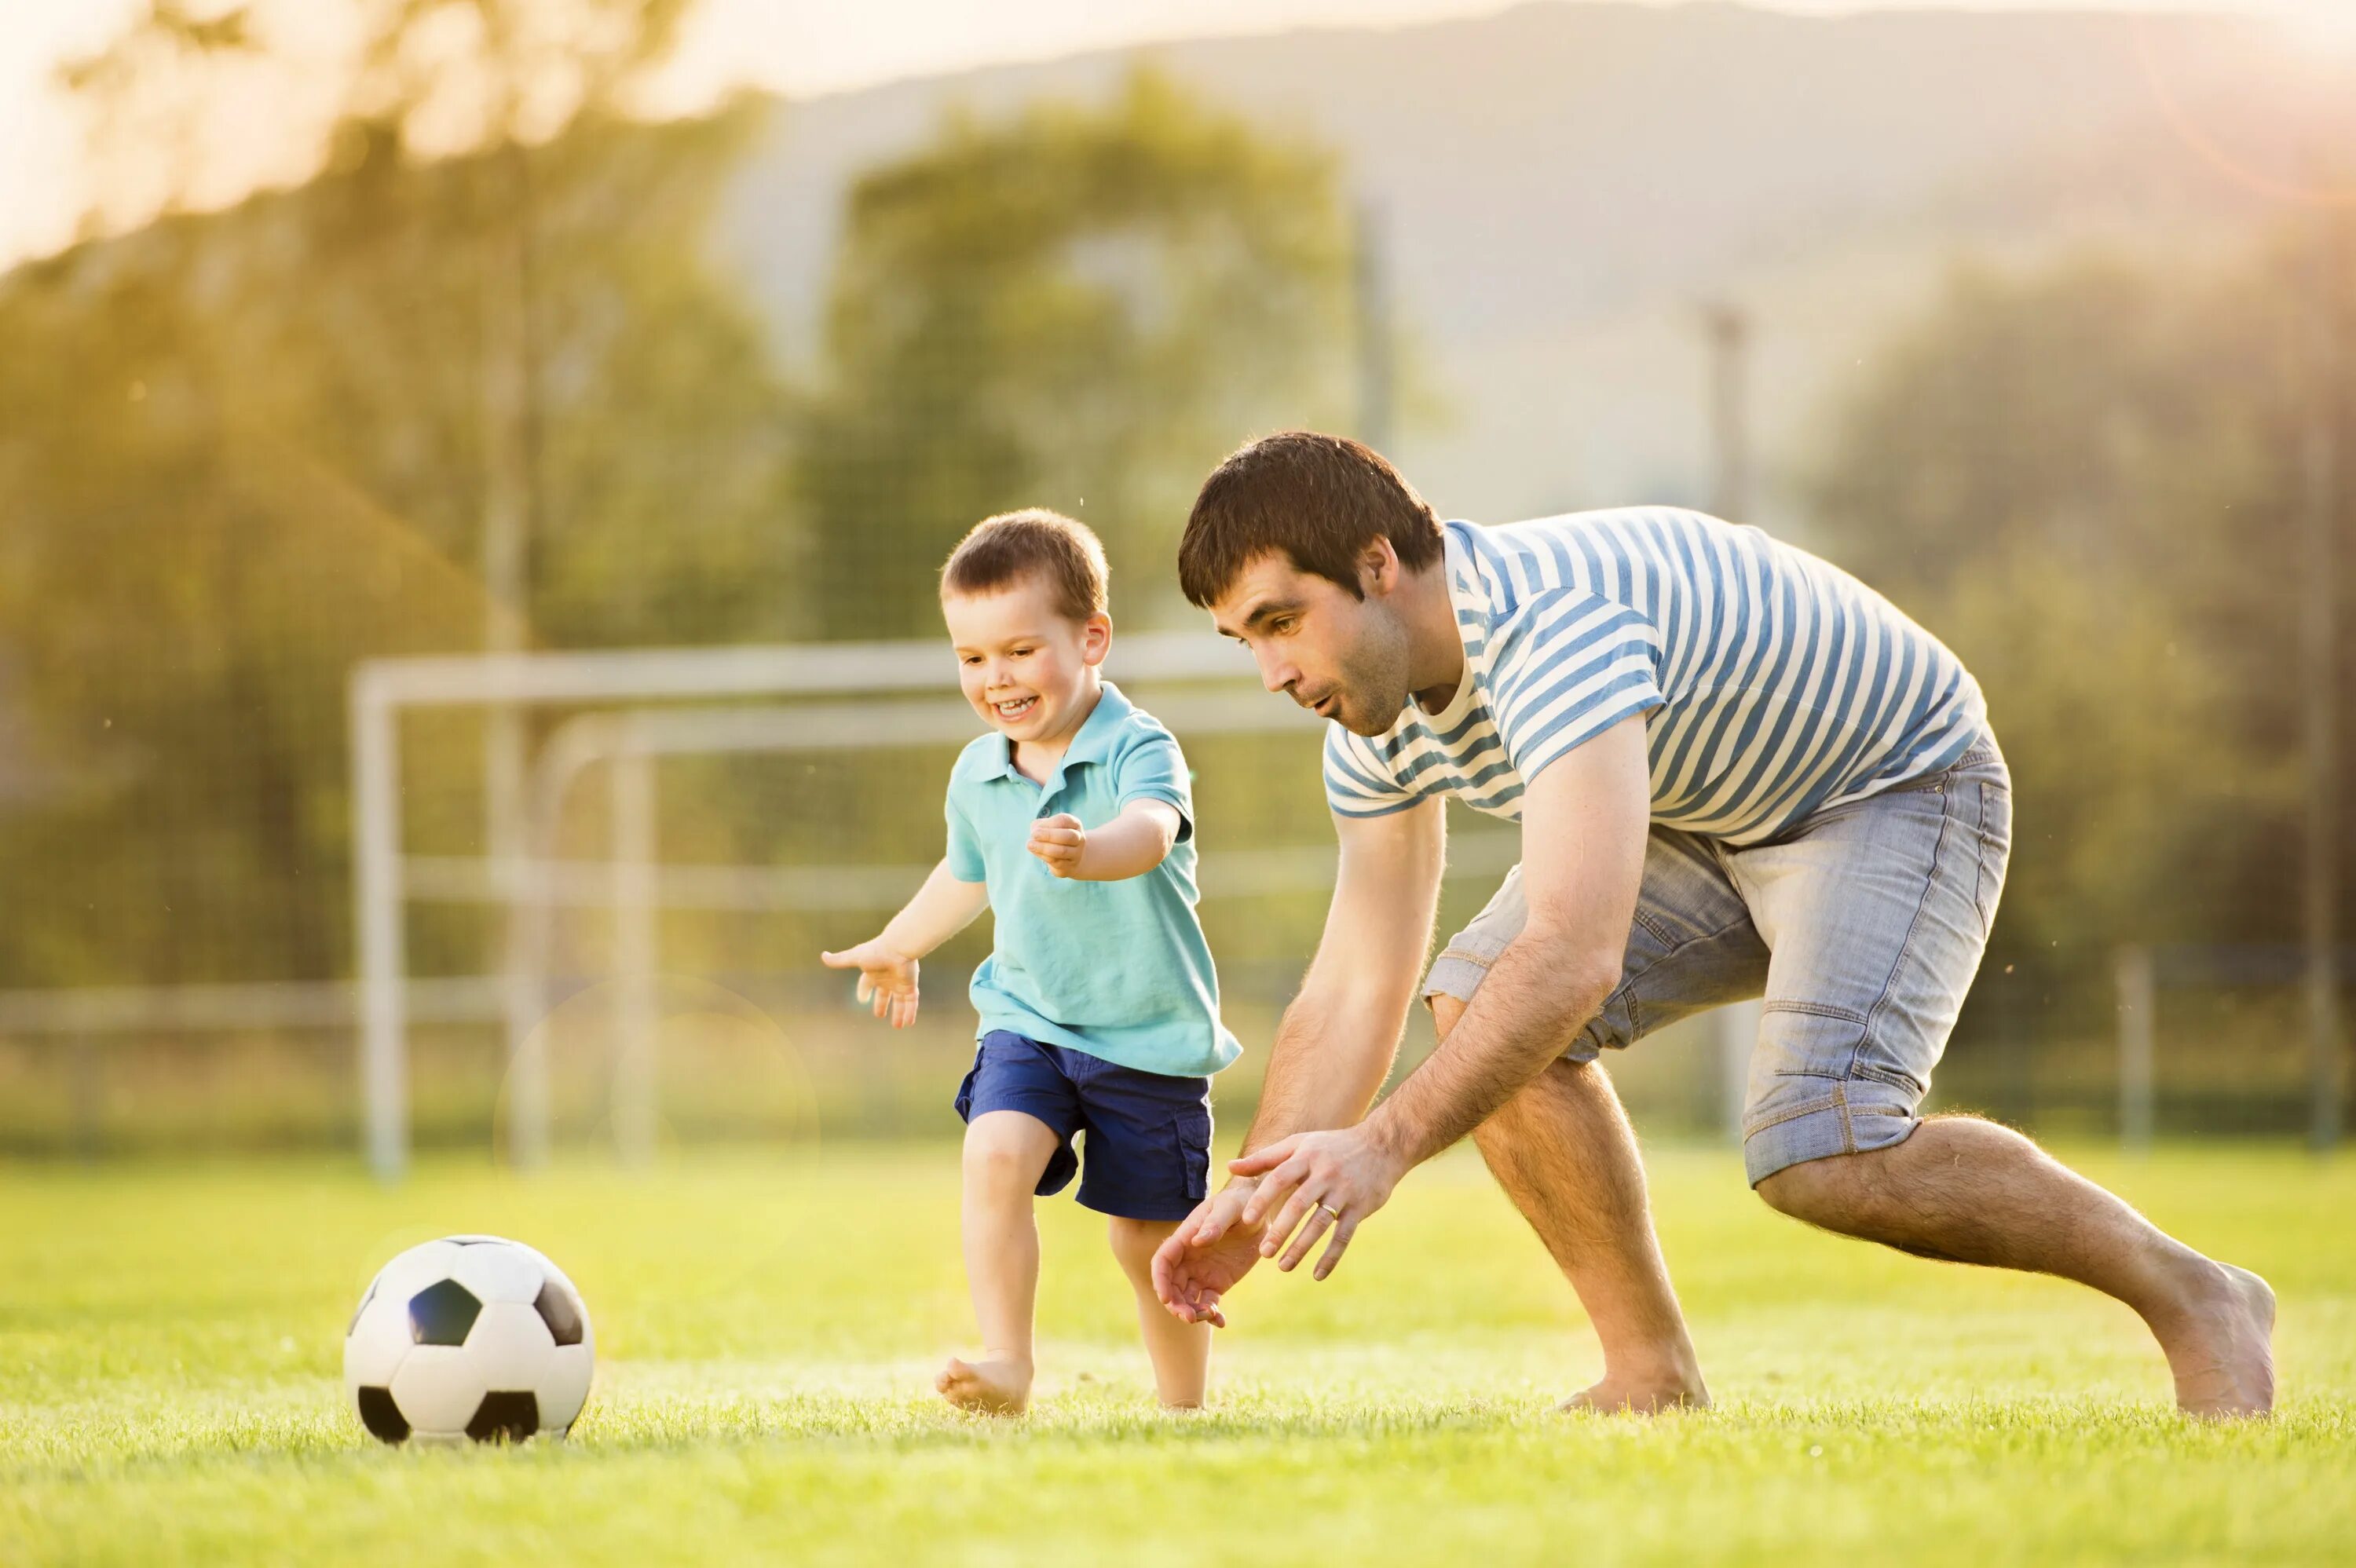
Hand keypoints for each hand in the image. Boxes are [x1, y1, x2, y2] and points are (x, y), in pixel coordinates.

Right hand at [818, 937, 919, 1027]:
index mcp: (873, 973)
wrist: (899, 947)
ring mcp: (899, 982)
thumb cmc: (876, 952)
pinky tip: (909, 1023)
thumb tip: (823, 956)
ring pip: (900, 1001)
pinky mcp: (910, 985)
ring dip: (899, 1013)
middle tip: (879, 1015)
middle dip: (881, 1004)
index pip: (866, 984)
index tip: (862, 999)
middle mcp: (887, 978)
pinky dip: (911, 1012)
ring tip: (898, 1026)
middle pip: (884, 994)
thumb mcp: (855, 957)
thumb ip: (840, 960)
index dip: (863, 991)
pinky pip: (911, 1001)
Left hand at [1027, 813, 1086, 877]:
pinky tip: (1035, 852)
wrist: (1068, 858)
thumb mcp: (1047, 826)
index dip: (1049, 824)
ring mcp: (1076, 853)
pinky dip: (1044, 856)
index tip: (1035, 830)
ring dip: (1044, 848)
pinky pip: (1056, 862)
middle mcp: (1079, 838)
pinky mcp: (1069, 866)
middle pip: (1068, 836)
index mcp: (1074, 824)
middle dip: (1049, 835)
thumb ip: (1039, 826)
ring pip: (1062, 851)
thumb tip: (1034, 833)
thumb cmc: (1053, 837)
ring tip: (1030, 845)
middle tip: (1033, 835)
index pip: (1064, 821)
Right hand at [1150, 1179, 1265, 1326]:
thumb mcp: (1230, 1208)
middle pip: (1171, 1286)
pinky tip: (1220, 1321)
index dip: (1160, 1281)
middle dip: (1175, 1304)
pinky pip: (1208, 1303)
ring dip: (1192, 1312)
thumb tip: (1197, 1241)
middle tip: (1190, 1317)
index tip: (1166, 1299)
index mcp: (1185, 1238)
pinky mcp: (1217, 1283)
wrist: (1259, 1213)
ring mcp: (1201, 1273)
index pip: (1163, 1262)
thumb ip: (1215, 1223)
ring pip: (1187, 1298)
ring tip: (1210, 1315)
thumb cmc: (1240, 1203)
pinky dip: (1211, 1316)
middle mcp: (1188, 1258)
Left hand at [1233, 1125, 1408, 1280]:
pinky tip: (1317, 1275)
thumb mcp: (1298, 1144)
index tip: (1246, 1221)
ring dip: (1301, 1247)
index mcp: (1306, 1157)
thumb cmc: (1331, 1146)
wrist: (1382, 1145)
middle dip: (1281, 1230)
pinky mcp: (1360, 1208)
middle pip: (1299, 1204)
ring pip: (1320, 1223)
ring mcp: (1344, 1192)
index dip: (1262, 1199)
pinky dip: (1331, 1257)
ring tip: (1283, 1266)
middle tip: (1263, 1253)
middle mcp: (1325, 1174)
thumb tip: (1230, 1166)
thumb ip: (1264, 1158)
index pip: (1279, 1178)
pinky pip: (1344, 1236)